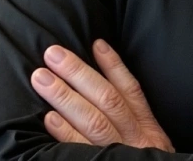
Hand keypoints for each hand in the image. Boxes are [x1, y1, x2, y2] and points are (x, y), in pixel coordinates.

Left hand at [31, 39, 174, 150]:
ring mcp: (117, 154)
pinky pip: (79, 151)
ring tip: (40, 77)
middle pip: (106, 99)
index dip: (114, 65)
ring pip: (92, 120)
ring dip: (64, 96)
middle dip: (78, 73)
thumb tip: (110, 86)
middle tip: (52, 53)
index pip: (131, 90)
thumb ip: (135, 122)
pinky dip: (64, 134)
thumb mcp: (152, 146)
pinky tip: (47, 118)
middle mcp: (134, 140)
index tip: (96, 43)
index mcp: (148, 130)